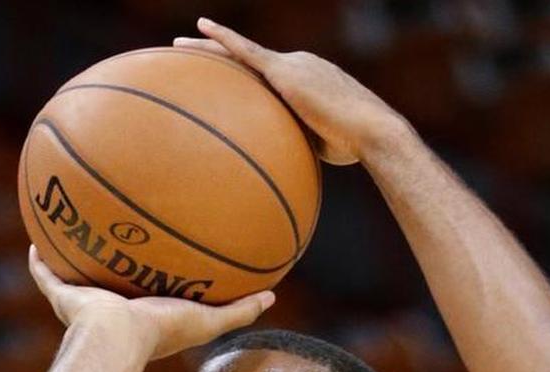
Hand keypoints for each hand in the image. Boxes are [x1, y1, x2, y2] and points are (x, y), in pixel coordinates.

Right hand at [28, 245, 273, 359]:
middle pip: (110, 280)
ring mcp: (84, 304)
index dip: (154, 277)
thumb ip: (239, 310)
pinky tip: (37, 236)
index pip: (149, 292)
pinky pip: (46, 274)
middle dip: (112, 262)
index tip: (159, 257)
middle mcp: (111, 309)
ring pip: (76, 275)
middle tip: (117, 237)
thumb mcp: (208, 319)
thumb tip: (272, 297)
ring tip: (73, 226)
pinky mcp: (62, 296)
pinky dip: (40, 260)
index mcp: (143, 315)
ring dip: (74, 255)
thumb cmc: (161, 332)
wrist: (116, 338)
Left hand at [174, 17, 410, 164]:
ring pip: (240, 53)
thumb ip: (295, 145)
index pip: (267, 77)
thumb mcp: (319, 146)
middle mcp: (299, 66)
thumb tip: (277, 167)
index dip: (244, 77)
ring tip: (177, 43)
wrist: (372, 131)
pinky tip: (200, 25)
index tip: (224, 82)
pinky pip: (246, 51)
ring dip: (208, 48)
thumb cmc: (354, 146)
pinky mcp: (284, 71)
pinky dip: (224, 39)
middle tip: (187, 51)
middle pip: (248, 60)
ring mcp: (291, 65)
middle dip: (217, 55)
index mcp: (307, 82)